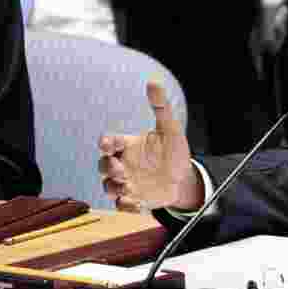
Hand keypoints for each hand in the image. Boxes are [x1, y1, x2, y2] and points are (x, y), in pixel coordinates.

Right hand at [97, 81, 201, 211]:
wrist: (184, 178)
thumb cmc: (173, 151)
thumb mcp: (170, 129)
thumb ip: (161, 107)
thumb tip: (153, 83)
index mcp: (128, 146)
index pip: (109, 143)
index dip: (106, 143)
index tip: (108, 144)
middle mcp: (124, 164)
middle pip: (103, 165)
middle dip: (107, 167)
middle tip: (120, 168)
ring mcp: (127, 183)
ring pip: (108, 186)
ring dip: (114, 187)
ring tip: (128, 187)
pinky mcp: (134, 199)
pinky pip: (122, 205)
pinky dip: (126, 206)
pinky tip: (137, 204)